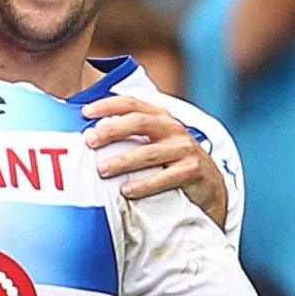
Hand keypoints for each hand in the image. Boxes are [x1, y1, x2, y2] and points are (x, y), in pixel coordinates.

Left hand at [83, 94, 228, 228]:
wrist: (210, 185)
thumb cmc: (169, 162)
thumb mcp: (153, 142)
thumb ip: (128, 136)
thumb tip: (84, 136)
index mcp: (160, 117)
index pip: (133, 103)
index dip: (108, 104)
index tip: (85, 113)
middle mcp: (173, 128)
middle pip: (140, 123)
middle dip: (112, 130)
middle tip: (90, 141)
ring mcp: (185, 149)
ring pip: (150, 152)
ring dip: (123, 161)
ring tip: (101, 170)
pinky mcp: (193, 171)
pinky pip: (166, 177)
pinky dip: (145, 185)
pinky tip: (126, 191)